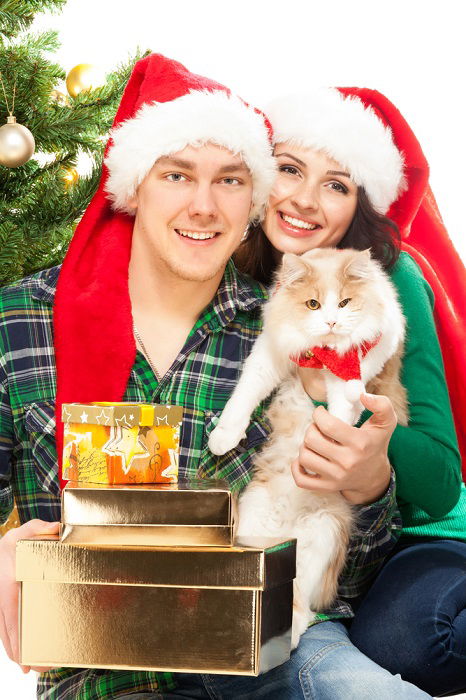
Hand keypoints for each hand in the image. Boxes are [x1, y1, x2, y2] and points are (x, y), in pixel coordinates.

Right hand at [0, 518, 59, 672]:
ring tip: (33, 668)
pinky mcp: (7, 606)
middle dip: (18, 651)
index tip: (23, 656)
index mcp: (8, 584)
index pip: (10, 616)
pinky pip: (8, 627)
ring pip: (7, 632)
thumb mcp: (27, 531)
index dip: (15, 638)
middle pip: (9, 630)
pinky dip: (13, 641)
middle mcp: (3, 598)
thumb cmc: (17, 540)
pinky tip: (24, 654)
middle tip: (33, 669)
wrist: (4, 545)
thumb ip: (39, 528)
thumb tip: (54, 529)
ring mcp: (3, 603)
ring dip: (16, 650)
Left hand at [291, 393, 396, 504]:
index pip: (328, 425)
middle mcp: (347, 462)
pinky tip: (306, 457)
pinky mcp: (326, 487)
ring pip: (304, 456)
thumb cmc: (376, 444)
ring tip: (315, 442)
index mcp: (360, 443)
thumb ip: (381, 405)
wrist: (374, 476)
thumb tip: (362, 395)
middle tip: (319, 428)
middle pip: (312, 439)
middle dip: (311, 428)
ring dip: (305, 445)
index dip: (319, 414)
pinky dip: (297, 467)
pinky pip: (301, 479)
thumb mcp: (386, 423)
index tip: (322, 413)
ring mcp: (336, 477)